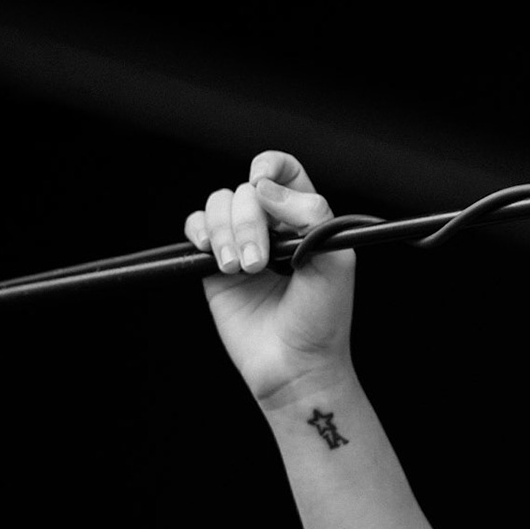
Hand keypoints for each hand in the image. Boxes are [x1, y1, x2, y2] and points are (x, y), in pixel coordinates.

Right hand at [183, 150, 356, 404]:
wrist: (294, 363)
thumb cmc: (322, 318)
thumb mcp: (334, 262)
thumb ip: (312, 216)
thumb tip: (265, 187)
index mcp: (306, 219)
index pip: (286, 173)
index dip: (272, 165)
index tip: (260, 177)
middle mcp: (273, 226)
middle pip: (246, 189)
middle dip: (248, 221)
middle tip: (260, 262)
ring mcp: (242, 243)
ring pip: (218, 203)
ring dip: (226, 232)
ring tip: (243, 270)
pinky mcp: (213, 264)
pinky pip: (195, 227)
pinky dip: (200, 233)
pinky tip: (217, 259)